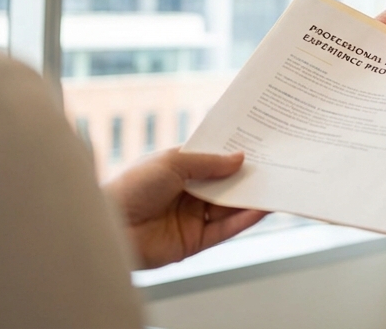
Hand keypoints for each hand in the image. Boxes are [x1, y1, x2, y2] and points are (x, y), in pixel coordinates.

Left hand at [103, 147, 266, 268]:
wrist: (109, 226)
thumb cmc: (132, 187)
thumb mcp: (173, 162)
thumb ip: (209, 163)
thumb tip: (240, 158)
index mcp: (179, 169)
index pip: (213, 161)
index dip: (233, 154)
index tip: (259, 144)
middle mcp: (187, 193)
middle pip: (225, 184)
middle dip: (247, 176)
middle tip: (275, 164)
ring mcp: (192, 217)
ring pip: (229, 207)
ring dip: (251, 197)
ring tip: (276, 184)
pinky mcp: (195, 241)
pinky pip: (225, 229)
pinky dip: (245, 219)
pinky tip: (262, 208)